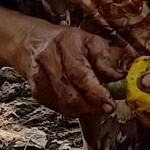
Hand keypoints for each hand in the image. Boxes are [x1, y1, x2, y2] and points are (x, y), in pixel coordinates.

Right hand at [15, 24, 129, 118]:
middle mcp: (48, 61)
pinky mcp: (38, 93)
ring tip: (97, 104)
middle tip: (107, 107)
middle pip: (71, 94)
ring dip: (85, 109)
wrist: (32, 42)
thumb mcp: (89, 40)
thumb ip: (104, 60)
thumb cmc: (64, 40)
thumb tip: (117, 79)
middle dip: (93, 105)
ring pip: (65, 105)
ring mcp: (40, 79)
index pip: (79, 74)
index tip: (109, 101)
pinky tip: (83, 102)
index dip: (96, 92)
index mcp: (63, 44)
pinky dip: (75, 109)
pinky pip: (60, 108)